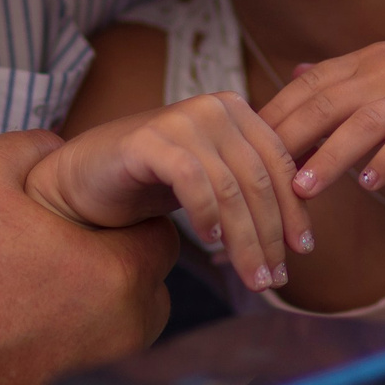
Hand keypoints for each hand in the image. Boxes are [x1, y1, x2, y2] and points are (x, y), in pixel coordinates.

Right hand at [0, 131, 176, 384]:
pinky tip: (22, 319)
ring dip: (97, 300)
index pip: (161, 233)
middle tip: (63, 244)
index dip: (128, 215)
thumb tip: (61, 150)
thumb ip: (36, 147)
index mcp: (116, 273)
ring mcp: (96, 372)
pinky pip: (89, 356)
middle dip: (117, 259)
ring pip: (123, 324)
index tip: (94, 211)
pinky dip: (69, 337)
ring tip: (41, 280)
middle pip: (148, 283)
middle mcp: (123, 331)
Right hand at [26, 96, 306, 293]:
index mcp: (234, 111)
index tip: (302, 250)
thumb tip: (296, 233)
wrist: (82, 181)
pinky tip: (209, 242)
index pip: (279, 163)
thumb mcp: (210, 182)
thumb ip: (248, 188)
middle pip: (258, 179)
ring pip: (230, 187)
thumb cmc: (149, 185)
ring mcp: (180, 118)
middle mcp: (212, 107)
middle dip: (270, 235)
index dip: (294, 210)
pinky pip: (192, 180)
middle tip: (274, 278)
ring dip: (245, 239)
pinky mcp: (148, 139)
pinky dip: (206, 214)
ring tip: (251, 276)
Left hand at [260, 35, 384, 196]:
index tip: (237, 152)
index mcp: (364, 63)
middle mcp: (384, 71)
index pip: (305, 89)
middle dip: (286, 140)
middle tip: (253, 177)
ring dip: (330, 153)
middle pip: (323, 103)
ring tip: (302, 188)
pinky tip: (371, 184)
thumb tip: (292, 77)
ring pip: (364, 120)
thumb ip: (341, 77)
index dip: (270, 118)